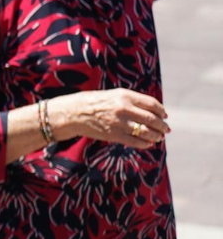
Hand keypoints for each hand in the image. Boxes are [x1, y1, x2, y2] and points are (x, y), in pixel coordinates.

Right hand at [55, 89, 169, 148]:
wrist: (72, 113)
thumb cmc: (93, 102)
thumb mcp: (113, 95)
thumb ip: (131, 101)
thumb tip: (151, 111)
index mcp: (124, 95)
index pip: (152, 104)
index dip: (161, 111)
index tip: (164, 115)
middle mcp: (124, 108)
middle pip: (152, 119)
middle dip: (162, 125)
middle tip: (166, 129)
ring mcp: (119, 123)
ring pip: (146, 131)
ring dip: (156, 136)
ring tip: (159, 137)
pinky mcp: (114, 135)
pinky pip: (135, 141)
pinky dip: (145, 143)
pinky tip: (148, 143)